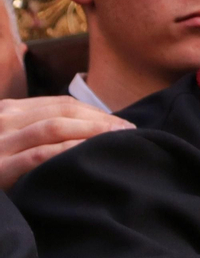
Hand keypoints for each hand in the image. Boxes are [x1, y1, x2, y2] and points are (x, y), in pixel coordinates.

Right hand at [0, 97, 132, 190]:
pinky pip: (41, 154)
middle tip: (129, 129)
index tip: (119, 122)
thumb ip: (35, 132)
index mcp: (7, 111)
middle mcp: (2, 120)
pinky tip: (92, 153)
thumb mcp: (9, 142)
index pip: (59, 104)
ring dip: (93, 130)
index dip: (94, 111)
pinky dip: (70, 150)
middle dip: (100, 119)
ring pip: (54, 126)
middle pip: (62, 111)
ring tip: (120, 138)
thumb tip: (84, 131)